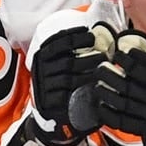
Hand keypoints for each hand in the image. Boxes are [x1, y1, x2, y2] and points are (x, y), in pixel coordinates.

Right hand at [30, 23, 114, 145]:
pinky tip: (93, 88)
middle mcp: (41, 70)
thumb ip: (73, 50)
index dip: (74, 36)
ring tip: (102, 72)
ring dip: (88, 74)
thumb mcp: (62, 64)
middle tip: (104, 56)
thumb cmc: (62, 83)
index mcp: (43, 56)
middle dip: (88, 58)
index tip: (90, 33)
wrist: (51, 114)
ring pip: (68, 79)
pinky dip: (80, 91)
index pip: (57, 43)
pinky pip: (65, 96)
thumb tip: (96, 30)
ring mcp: (44, 88)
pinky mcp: (48, 103)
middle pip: (67, 62)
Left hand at [94, 30, 145, 145]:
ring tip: (98, 84)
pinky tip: (101, 106)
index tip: (120, 54)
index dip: (131, 61)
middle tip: (101, 66)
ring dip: (109, 94)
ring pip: (125, 103)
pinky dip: (111, 115)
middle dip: (113, 76)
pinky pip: (125, 122)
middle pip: (131, 86)